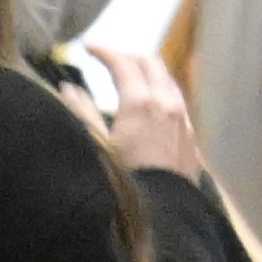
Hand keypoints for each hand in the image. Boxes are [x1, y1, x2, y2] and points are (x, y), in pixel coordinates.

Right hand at [64, 38, 199, 184]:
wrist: (164, 213)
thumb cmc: (123, 180)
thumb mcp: (95, 145)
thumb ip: (81, 112)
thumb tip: (70, 88)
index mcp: (141, 102)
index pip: (123, 63)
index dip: (104, 51)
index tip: (87, 47)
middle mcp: (167, 104)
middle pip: (151, 64)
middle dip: (128, 56)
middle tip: (107, 59)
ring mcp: (184, 120)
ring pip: (168, 81)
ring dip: (147, 72)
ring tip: (128, 77)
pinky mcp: (191, 137)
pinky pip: (178, 102)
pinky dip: (161, 92)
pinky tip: (150, 103)